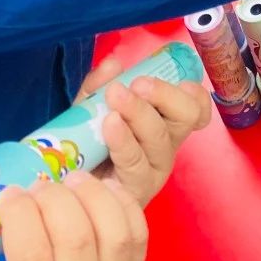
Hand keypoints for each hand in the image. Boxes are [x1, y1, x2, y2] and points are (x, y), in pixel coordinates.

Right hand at [0, 172, 147, 260]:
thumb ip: (13, 254)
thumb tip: (2, 209)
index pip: (32, 253)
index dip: (20, 216)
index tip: (10, 194)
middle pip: (76, 236)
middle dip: (55, 199)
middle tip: (40, 185)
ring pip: (114, 232)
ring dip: (93, 195)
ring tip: (73, 179)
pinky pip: (138, 234)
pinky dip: (124, 203)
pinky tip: (106, 187)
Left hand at [76, 56, 210, 206]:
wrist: (62, 196)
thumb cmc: (86, 151)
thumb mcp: (89, 113)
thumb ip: (99, 87)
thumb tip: (112, 64)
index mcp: (164, 126)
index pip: (197, 110)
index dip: (197, 95)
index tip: (180, 81)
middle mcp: (166, 147)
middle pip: (185, 117)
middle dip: (164, 94)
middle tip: (138, 83)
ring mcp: (153, 172)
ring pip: (159, 137)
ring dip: (139, 113)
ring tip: (114, 97)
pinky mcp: (135, 192)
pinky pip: (134, 163)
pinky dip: (123, 140)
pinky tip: (109, 125)